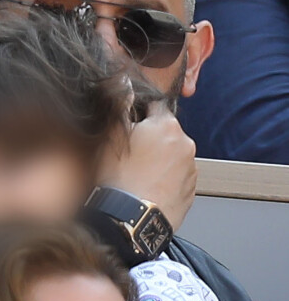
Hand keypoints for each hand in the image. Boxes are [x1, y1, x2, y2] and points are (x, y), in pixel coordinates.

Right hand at [96, 103, 196, 230]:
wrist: (128, 220)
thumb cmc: (117, 175)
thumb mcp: (111, 133)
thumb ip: (120, 101)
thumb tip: (125, 80)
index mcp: (167, 125)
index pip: (155, 106)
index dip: (138, 113)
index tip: (127, 125)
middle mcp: (186, 145)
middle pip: (165, 131)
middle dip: (150, 137)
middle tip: (128, 151)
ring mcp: (190, 171)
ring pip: (172, 155)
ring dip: (158, 158)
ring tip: (135, 173)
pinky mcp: (190, 194)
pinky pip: (176, 177)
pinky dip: (163, 178)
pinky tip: (145, 186)